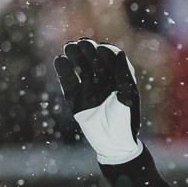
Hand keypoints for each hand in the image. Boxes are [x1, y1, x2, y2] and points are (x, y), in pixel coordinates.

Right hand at [54, 38, 142, 163]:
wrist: (113, 142)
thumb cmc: (126, 119)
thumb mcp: (127, 96)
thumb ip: (122, 75)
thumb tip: (119, 52)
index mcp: (118, 79)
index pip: (110, 60)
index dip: (105, 52)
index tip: (100, 48)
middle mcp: (103, 82)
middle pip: (93, 61)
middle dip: (87, 52)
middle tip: (81, 43)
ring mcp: (88, 90)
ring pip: (80, 69)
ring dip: (75, 58)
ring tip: (68, 47)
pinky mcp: (76, 99)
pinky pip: (69, 83)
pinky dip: (64, 72)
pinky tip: (60, 60)